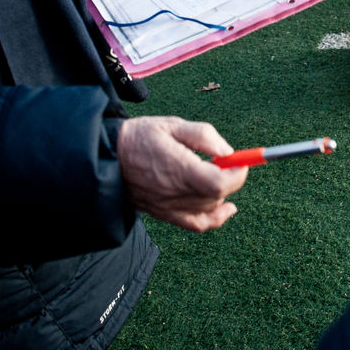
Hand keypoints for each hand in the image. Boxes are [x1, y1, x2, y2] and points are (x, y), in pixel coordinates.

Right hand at [117, 116, 247, 231]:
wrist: (108, 156)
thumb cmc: (140, 136)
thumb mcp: (172, 124)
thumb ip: (202, 135)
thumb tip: (228, 150)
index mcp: (178, 168)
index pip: (218, 182)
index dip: (237, 173)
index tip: (241, 161)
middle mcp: (174, 192)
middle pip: (216, 196)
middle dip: (229, 178)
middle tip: (225, 161)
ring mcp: (169, 207)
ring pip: (209, 208)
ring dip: (220, 192)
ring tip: (215, 172)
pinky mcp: (164, 215)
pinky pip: (197, 224)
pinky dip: (215, 219)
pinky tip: (227, 208)